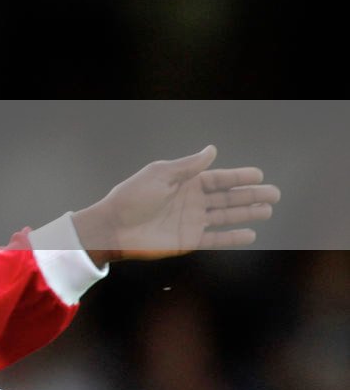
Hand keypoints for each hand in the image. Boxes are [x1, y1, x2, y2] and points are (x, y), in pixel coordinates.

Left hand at [71, 146, 280, 265]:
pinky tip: (251, 233)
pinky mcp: (189, 239)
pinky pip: (217, 238)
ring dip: (247, 213)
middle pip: (227, 197)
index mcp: (184, 181)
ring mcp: (192, 220)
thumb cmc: (132, 197)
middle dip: (250, 195)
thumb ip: (188, 166)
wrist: (115, 227)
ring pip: (226, 216)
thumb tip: (212, 150)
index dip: (238, 177)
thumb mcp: (160, 175)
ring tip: (268, 210)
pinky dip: (233, 236)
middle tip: (274, 193)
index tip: (259, 175)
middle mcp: (191, 200)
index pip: (217, 178)